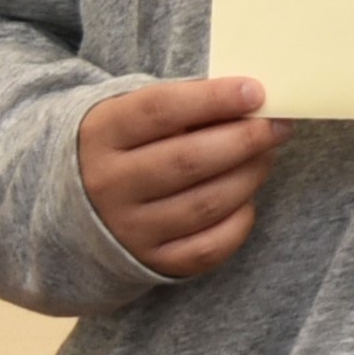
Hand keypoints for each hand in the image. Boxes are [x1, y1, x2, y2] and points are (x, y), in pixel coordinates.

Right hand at [77, 76, 288, 278]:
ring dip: (249, 175)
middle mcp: (109, 185)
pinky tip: (246, 198)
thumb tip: (252, 99)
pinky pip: (210, 246)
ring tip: (265, 155)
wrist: (76, 210)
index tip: (255, 92)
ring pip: (207, 203)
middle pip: (190, 160)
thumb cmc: (127, 147)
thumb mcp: (135, 114)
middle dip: (246, 139)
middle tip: (276, 126)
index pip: (160, 110)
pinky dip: (240, 220)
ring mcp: (128, 229)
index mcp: (102, 135)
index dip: (213, 99)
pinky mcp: (152, 262)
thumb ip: (187, 103)